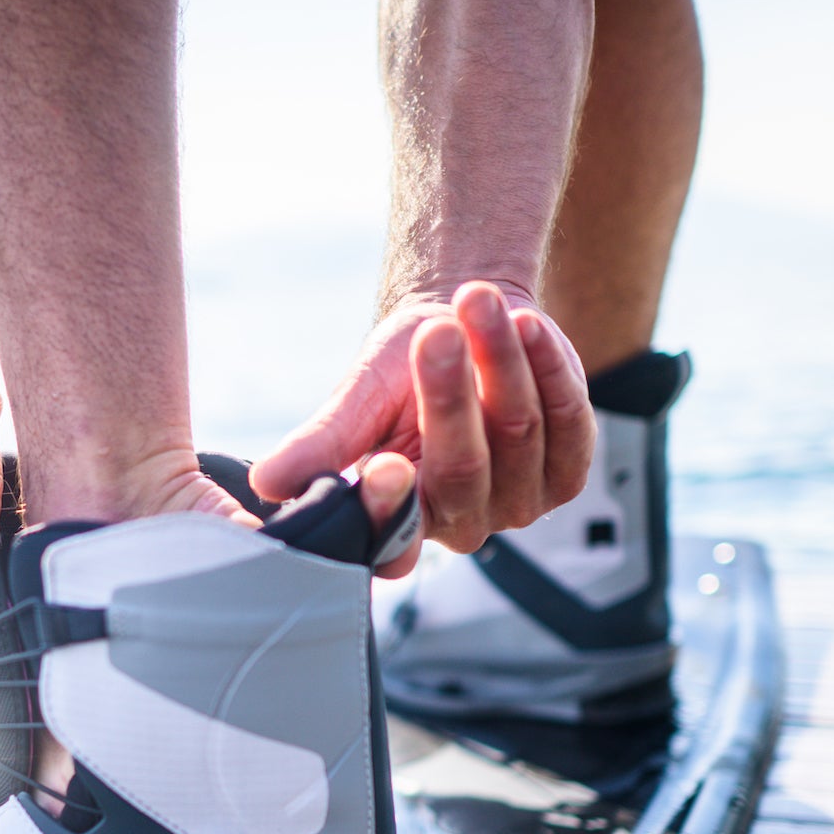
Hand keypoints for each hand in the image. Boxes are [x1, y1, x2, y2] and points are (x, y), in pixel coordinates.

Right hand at [251, 280, 593, 577]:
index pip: (394, 535)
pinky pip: (568, 419)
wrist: (458, 331)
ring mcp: (520, 501)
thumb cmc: (397, 375)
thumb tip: (265, 484)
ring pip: (518, 433)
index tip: (383, 461)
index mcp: (400, 522)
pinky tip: (524, 322)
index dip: (390, 504)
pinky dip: (546, 366)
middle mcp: (462, 525)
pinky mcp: (567, 469)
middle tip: (436, 331)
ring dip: (499, 359)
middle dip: (449, 393)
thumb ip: (320, 444)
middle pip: (462, 466)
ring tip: (477, 298)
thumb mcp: (355, 402)